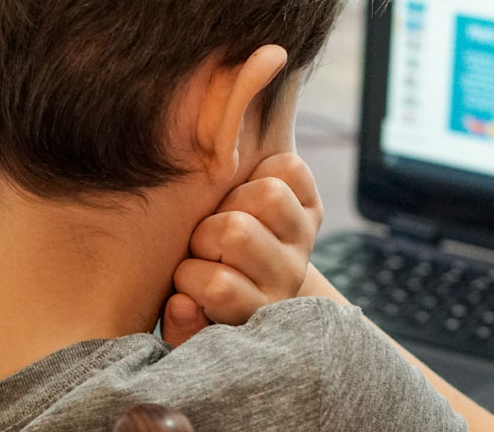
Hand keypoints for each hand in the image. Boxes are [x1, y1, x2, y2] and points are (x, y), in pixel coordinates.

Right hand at [161, 153, 322, 345]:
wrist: (247, 278)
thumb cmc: (203, 299)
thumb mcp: (190, 323)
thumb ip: (180, 325)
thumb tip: (182, 303)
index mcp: (256, 311)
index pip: (219, 288)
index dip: (189, 277)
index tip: (186, 282)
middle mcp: (287, 277)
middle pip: (237, 232)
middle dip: (205, 233)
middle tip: (203, 246)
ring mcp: (303, 240)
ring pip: (268, 195)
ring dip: (233, 199)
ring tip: (222, 216)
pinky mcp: (312, 208)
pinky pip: (290, 169)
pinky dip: (264, 170)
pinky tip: (246, 193)